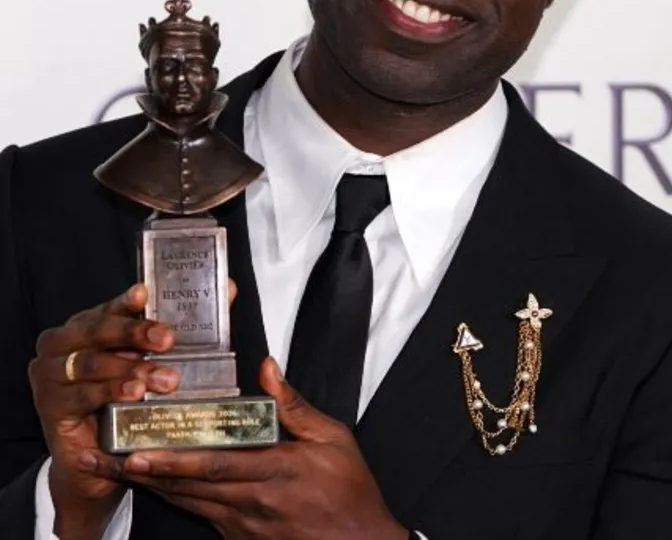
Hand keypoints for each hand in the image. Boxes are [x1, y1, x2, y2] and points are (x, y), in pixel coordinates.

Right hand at [28, 283, 187, 535]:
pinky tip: (134, 393)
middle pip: (96, 330)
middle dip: (134, 332)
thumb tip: (228, 289)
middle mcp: (62, 346)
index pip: (107, 308)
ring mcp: (50, 376)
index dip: (126, 301)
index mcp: (85, 327)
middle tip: (169, 340)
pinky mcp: (51, 407)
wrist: (101, 458)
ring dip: (129, 368)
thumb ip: (186, 326)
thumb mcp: (154, 362)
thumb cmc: (128, 402)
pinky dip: (109, 392)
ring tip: (163, 377)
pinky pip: (80, 395)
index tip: (146, 293)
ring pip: (89, 363)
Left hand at [89, 357, 406, 539]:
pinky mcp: (238, 536)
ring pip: (185, 500)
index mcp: (275, 470)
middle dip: (139, 471)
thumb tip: (268, 369)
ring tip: (112, 468)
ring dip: (146, 484)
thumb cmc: (350, 492)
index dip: (172, 459)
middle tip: (100, 458)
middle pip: (185, 484)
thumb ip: (294, 405)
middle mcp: (251, 500)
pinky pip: (198, 513)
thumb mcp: (334, 439)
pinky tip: (154, 486)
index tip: (138, 451)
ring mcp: (241, 523)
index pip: (213, 464)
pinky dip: (173, 497)